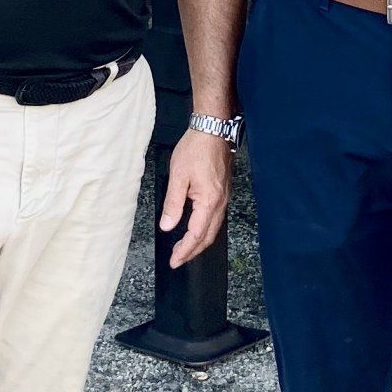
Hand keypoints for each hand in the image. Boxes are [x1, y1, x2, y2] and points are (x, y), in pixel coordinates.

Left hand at [159, 128, 230, 266]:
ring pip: (213, 228)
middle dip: (193, 251)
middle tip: (178, 259)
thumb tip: (167, 226)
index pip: (197, 235)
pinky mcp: (223, 191)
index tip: (174, 261)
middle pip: (208, 236)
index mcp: (209, 201)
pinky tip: (196, 229)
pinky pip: (216, 218)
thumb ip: (173, 204)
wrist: (212, 130)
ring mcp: (224, 197)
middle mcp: (220, 202)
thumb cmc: (195, 149)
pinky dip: (205, 229)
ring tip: (185, 249)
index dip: (185, 250)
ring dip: (199, 241)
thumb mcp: (178, 176)